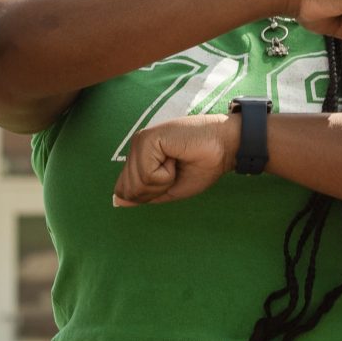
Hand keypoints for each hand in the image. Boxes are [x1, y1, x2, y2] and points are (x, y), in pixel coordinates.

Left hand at [113, 113, 239, 205]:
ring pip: (138, 183)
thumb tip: (116, 201)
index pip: (125, 189)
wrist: (225, 147)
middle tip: (175, 171)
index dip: (149, 195)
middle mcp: (136, 147)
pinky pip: (148, 174)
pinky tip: (175, 157)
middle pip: (128, 189)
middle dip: (155, 190)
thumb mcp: (170, 188)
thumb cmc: (202, 165)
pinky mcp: (148, 139)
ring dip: (163, 181)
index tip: (171, 179)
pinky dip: (166, 174)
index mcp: (140, 157)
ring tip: (176, 162)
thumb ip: (144, 194)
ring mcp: (140, 141)